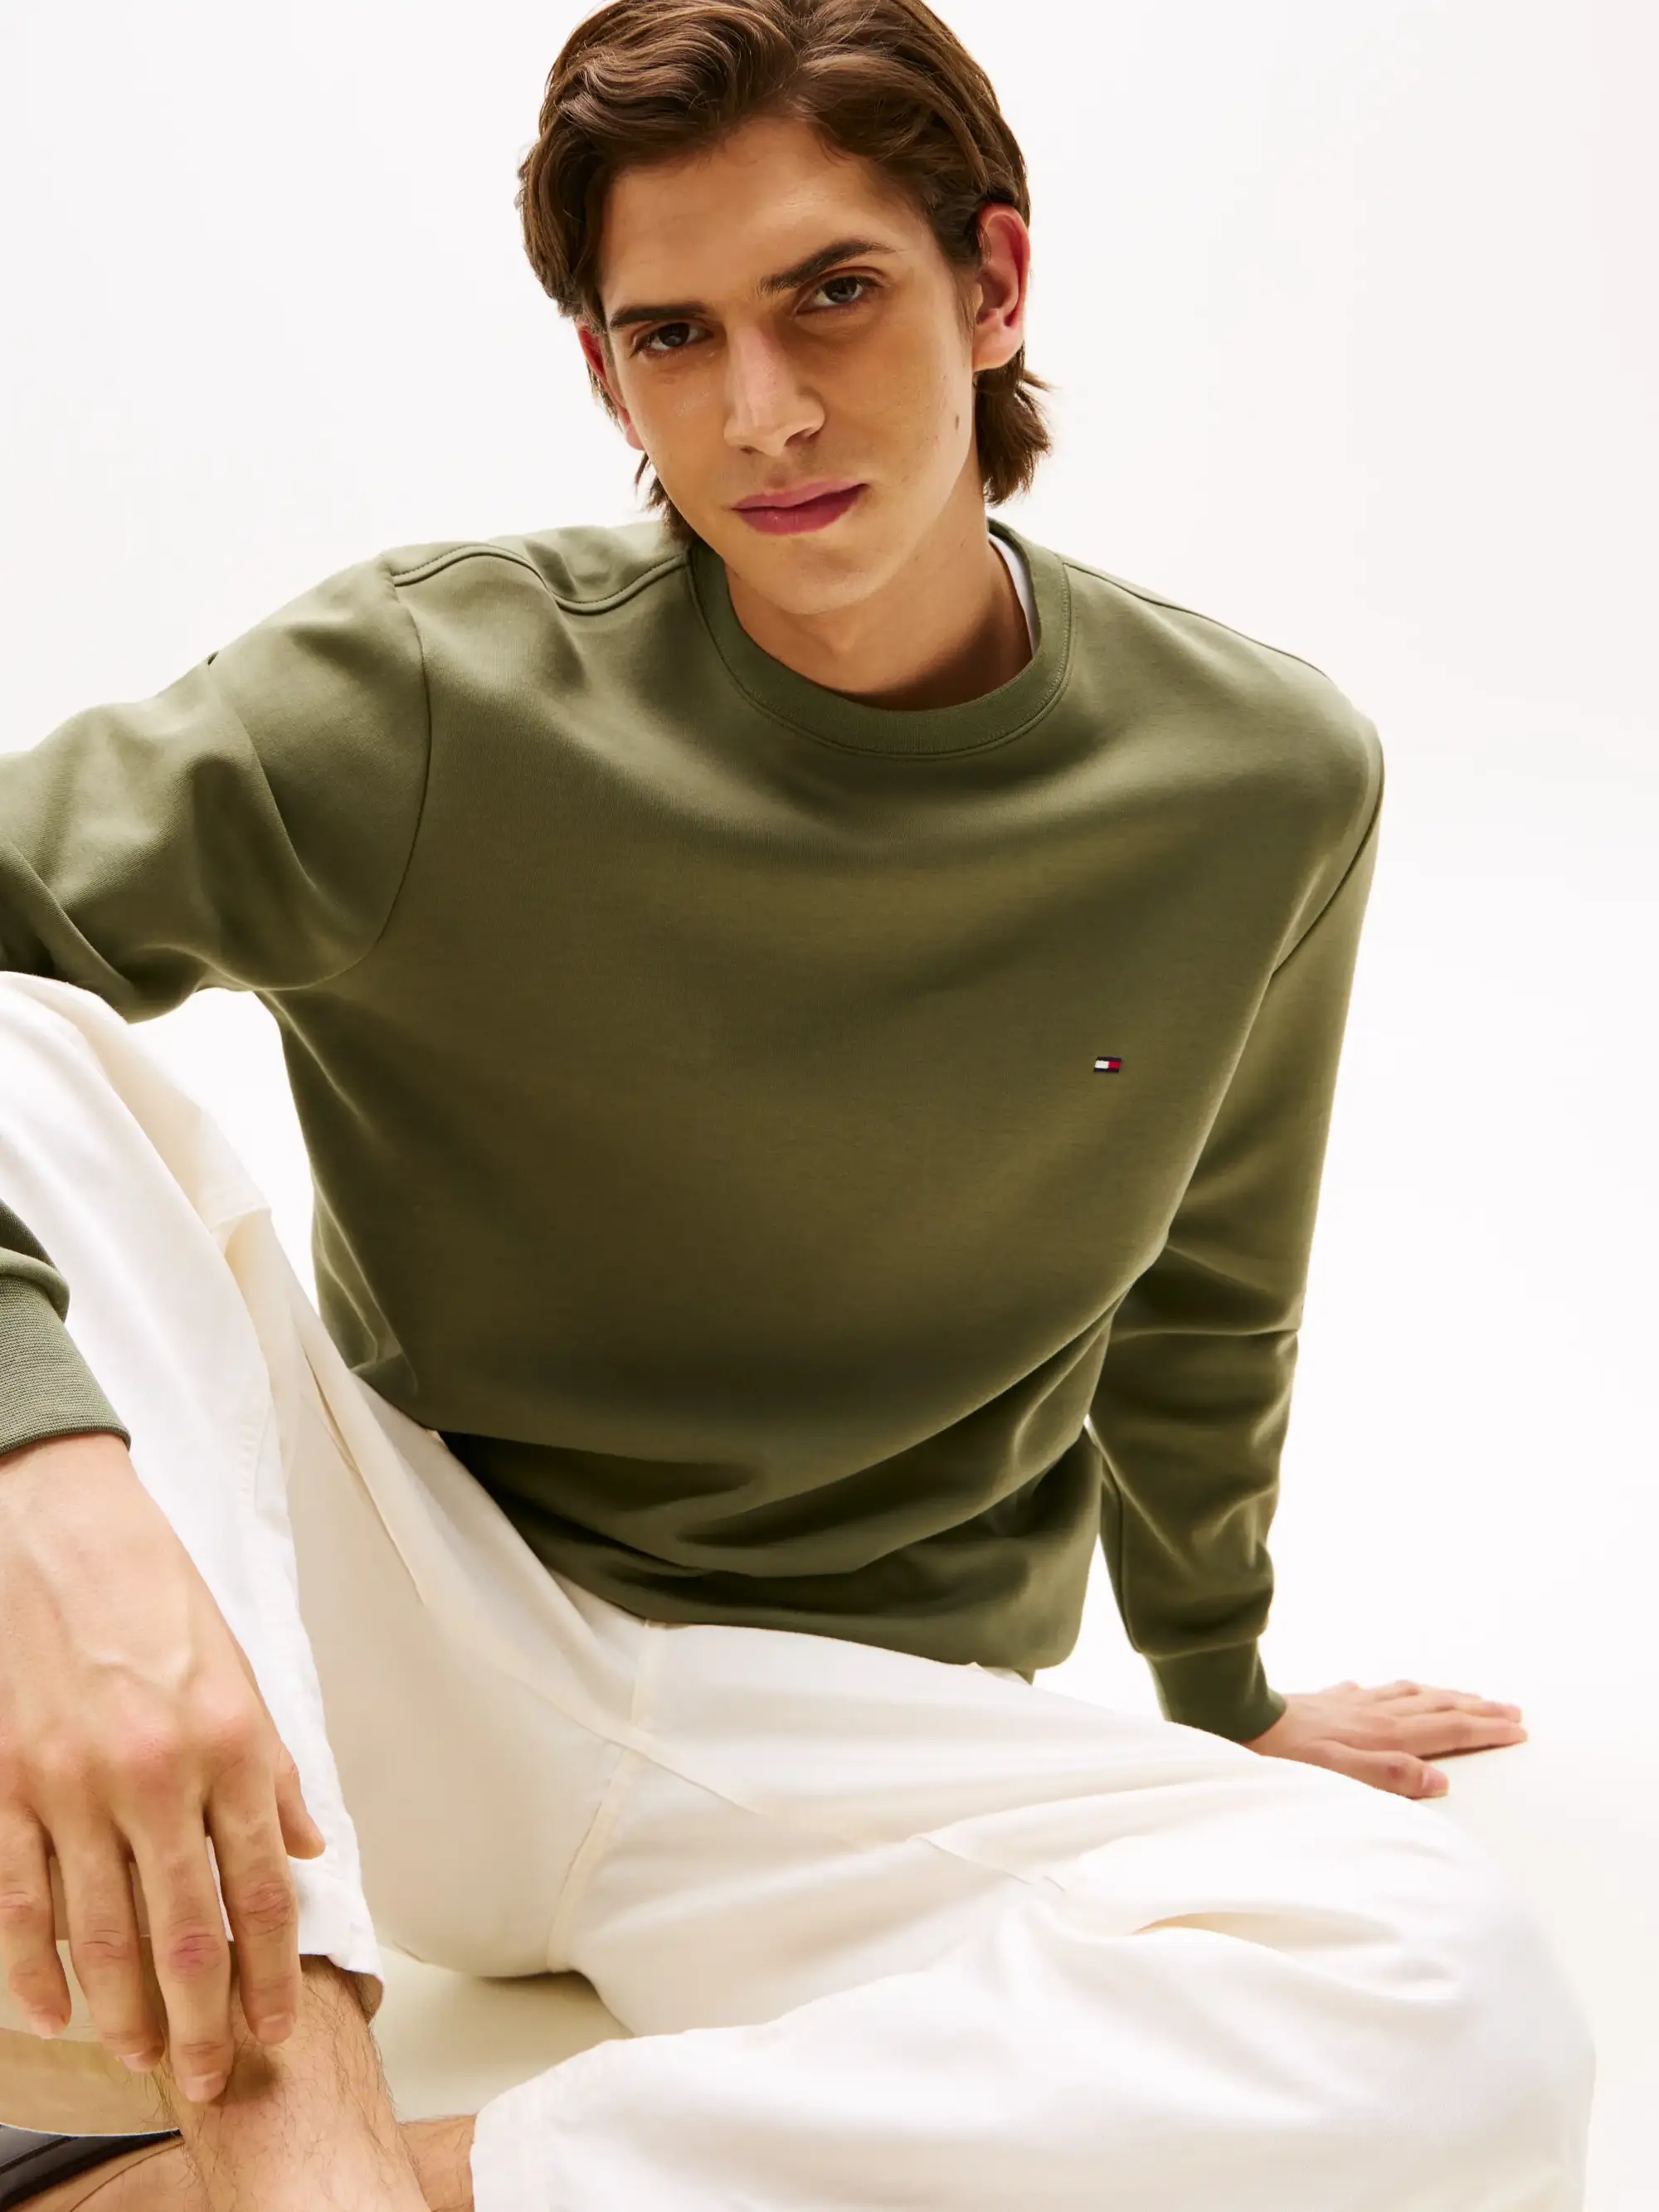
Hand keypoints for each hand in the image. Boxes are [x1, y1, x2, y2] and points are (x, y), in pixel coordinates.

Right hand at [0, 1431, 326, 2101]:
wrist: (64, 1538)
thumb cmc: (161, 1601)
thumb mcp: (244, 1673)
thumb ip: (275, 1771)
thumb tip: (306, 1848)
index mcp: (233, 1745)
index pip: (262, 1888)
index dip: (269, 1972)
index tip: (273, 2028)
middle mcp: (159, 1775)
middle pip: (186, 1928)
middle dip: (201, 2018)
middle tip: (208, 2078)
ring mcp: (75, 1786)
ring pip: (102, 1931)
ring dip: (125, 2008)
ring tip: (143, 2057)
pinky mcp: (9, 1786)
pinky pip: (22, 1899)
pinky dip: (37, 1966)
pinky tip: (55, 2010)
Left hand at [1242, 1677, 1527, 1799]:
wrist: (1239, 1720)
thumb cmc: (1286, 1758)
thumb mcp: (1341, 1777)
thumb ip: (1391, 1777)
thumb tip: (1440, 1779)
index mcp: (1385, 1735)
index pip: (1448, 1729)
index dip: (1485, 1729)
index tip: (1518, 1729)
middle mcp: (1374, 1713)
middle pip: (1438, 1706)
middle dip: (1477, 1708)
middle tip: (1510, 1709)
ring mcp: (1350, 1704)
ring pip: (1410, 1694)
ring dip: (1444, 1695)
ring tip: (1464, 1696)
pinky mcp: (1326, 1700)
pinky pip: (1372, 1691)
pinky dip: (1393, 1691)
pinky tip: (1385, 1692)